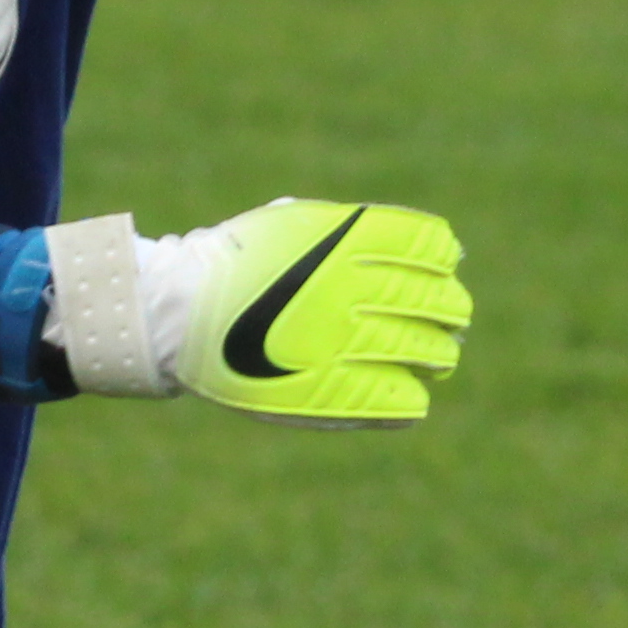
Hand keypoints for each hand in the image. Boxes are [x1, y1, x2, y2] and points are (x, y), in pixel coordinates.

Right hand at [46, 199, 471, 425]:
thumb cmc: (234, 263)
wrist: (177, 313)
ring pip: (426, 353)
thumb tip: (429, 247)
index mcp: (346, 242)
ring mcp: (343, 343)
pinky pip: (398, 404)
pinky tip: (411, 397)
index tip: (445, 269)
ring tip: (435, 361)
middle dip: (450, 311)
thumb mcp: (292, 223)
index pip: (429, 248)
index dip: (444, 260)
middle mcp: (353, 289)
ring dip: (439, 356)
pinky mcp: (331, 393)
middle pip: (437, 302)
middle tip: (449, 320)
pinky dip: (410, 402)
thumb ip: (352, 228)